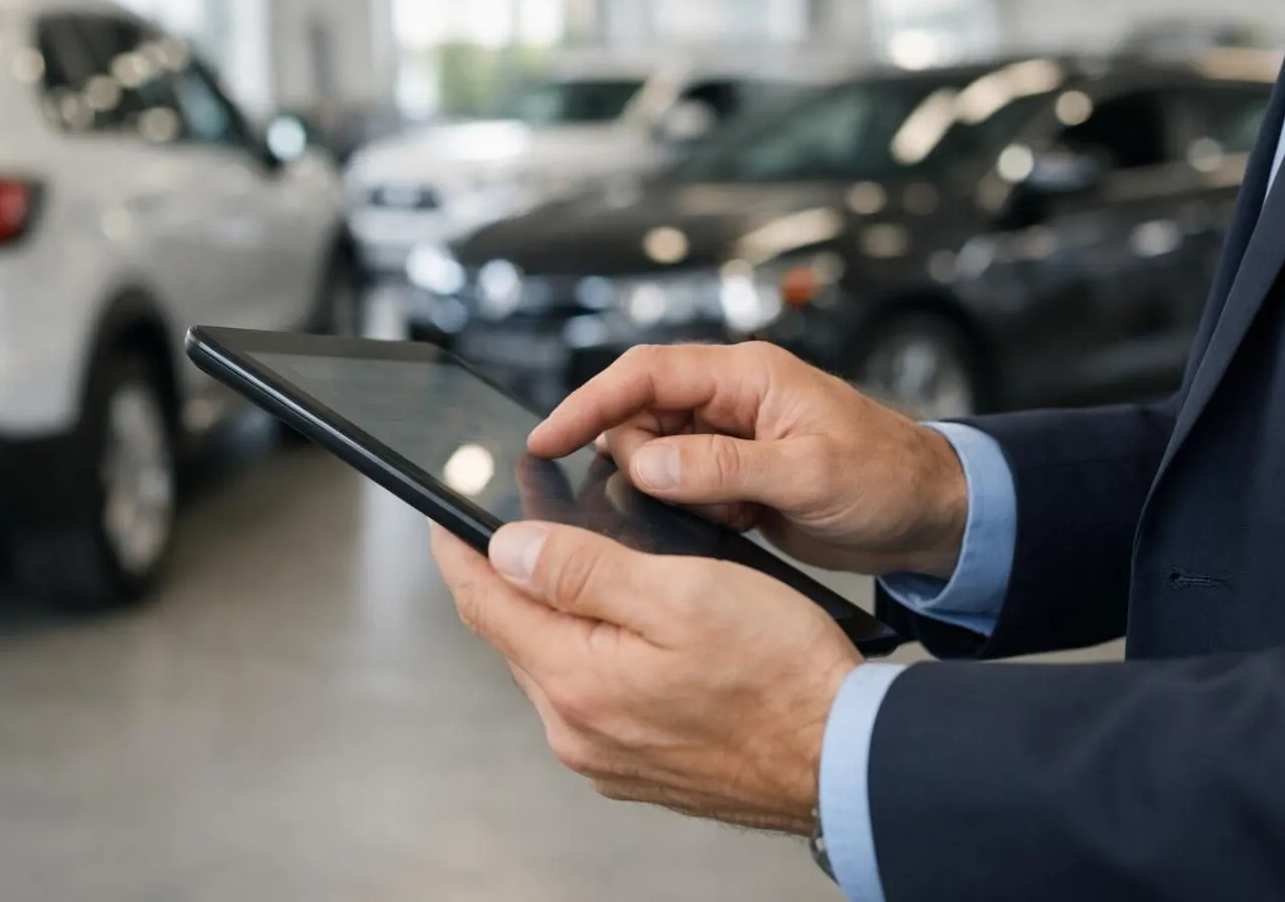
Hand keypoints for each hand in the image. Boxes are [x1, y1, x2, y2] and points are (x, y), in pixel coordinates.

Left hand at [430, 519, 861, 834]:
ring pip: (553, 663)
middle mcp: (577, 729)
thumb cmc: (780, 674)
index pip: (486, 603)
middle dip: (512, 576)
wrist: (841, 757)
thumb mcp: (682, 594)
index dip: (459, 552)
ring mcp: (605, 755)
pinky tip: (624, 626)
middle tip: (520, 524)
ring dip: (555, 613)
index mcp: (576, 680)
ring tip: (579, 563)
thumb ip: (583, 571)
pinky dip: (590, 651)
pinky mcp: (636, 766)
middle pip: (516, 634)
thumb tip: (507, 549)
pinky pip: (589, 695)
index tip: (442, 519)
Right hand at [529, 342, 967, 580]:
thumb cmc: (888, 478)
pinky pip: (680, 489)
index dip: (591, 402)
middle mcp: (731, 402)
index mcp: (747, 377)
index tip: (548, 437)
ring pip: (655, 456)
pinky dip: (682, 510)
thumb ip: (723, 467)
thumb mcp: (809, 474)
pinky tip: (721, 526)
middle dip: (627, 456)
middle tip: (643, 498)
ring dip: (658, 489)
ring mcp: (730, 442)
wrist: (932, 515)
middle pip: (640, 415)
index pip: (647, 374)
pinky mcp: (734, 480)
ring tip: (707, 514)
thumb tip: (642, 463)